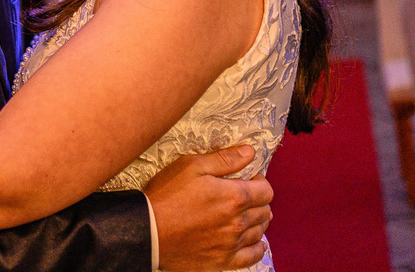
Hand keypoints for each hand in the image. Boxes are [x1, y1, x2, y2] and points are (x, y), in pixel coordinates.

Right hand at [144, 146, 272, 270]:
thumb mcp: (191, 166)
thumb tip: (249, 152)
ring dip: (258, 221)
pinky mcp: (223, 261)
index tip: (251, 180)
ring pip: (260, 232)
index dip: (260, 183)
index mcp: (234, 197)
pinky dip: (257, 247)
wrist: (148, 230)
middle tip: (245, 196)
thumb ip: (224, 159)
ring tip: (246, 214)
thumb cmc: (167, 195)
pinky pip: (252, 256)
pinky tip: (253, 240)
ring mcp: (232, 244)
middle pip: (265, 211)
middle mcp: (238, 222)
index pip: (266, 191)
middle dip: (259, 201)